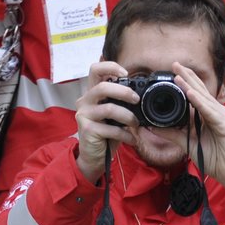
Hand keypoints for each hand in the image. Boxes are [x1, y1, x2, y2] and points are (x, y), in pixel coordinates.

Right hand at [74, 60, 136, 182]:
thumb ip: (119, 102)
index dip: (111, 67)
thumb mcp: (113, 115)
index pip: (95, 70)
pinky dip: (126, 135)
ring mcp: (84, 115)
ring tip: (136, 124)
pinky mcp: (87, 129)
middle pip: (102, 87)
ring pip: (109, 108)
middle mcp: (84, 101)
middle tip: (137, 100)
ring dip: (128, 116)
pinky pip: (111, 128)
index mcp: (92, 93)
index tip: (126, 74)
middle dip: (124, 92)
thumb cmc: (106, 134)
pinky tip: (132, 140)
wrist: (94, 157)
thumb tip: (140, 96)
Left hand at [171, 63, 224, 205]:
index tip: (172, 72)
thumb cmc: (214, 158)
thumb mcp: (187, 144)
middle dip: (187, 76)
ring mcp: (222, 117)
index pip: (196, 94)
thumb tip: (152, 127)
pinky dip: (199, 102)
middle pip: (200, 91)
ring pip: (204, 98)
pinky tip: (190, 94)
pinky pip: (209, 111)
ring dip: (190, 86)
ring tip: (178, 75)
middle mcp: (217, 112)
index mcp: (209, 115)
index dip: (185, 82)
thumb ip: (172, 134)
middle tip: (174, 64)